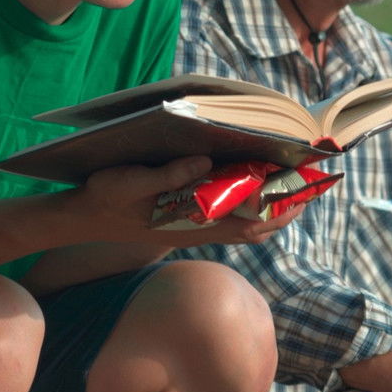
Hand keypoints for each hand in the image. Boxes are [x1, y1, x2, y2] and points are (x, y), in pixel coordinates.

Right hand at [67, 156, 303, 253]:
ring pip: (247, 225)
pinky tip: (252, 184)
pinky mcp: (188, 224)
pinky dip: (250, 206)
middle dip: (287, 207)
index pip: (251, 222)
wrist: (84, 218)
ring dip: (271, 207)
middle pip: (259, 227)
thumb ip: (168, 175)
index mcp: (192, 223)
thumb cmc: (105, 198)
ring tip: (288, 180)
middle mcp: (200, 231)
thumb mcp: (130, 182)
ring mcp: (196, 229)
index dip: (282, 207)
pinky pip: (230, 220)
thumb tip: (206, 161)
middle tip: (308, 181)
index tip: (304, 188)